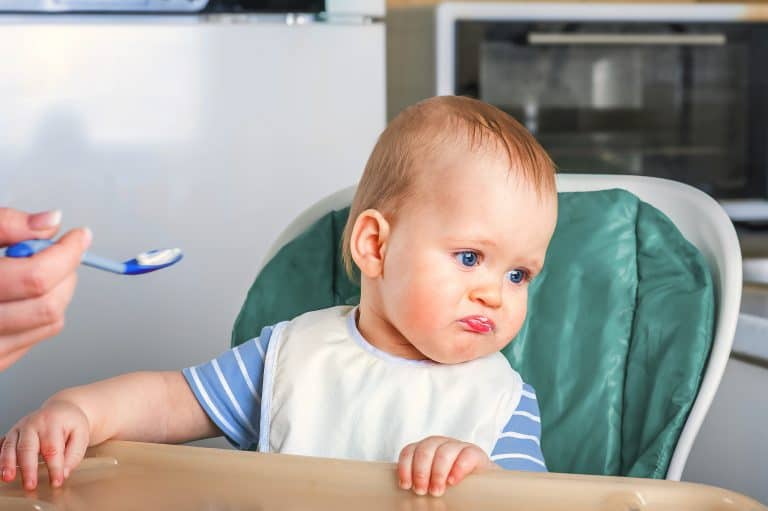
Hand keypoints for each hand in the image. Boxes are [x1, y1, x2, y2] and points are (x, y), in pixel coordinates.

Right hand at [0, 208, 90, 370]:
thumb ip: (3, 224)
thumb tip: (49, 222)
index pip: (34, 277)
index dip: (66, 253)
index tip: (78, 236)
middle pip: (47, 304)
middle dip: (65, 273)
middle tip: (58, 251)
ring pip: (49, 324)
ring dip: (58, 292)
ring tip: (37, 270)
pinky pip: (34, 338)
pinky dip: (41, 313)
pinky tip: (21, 295)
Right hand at [0, 400, 90, 489]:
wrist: (61, 409)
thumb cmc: (71, 424)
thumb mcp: (81, 435)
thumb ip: (74, 455)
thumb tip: (64, 473)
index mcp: (52, 422)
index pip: (52, 448)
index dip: (54, 467)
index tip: (57, 482)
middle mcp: (32, 423)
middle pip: (27, 447)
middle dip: (28, 468)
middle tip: (30, 485)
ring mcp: (19, 428)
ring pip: (10, 446)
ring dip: (7, 463)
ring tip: (8, 478)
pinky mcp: (11, 434)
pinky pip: (2, 445)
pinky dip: (0, 457)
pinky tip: (1, 469)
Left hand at [397, 436, 496, 496]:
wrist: (480, 486)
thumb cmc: (451, 487)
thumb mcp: (432, 483)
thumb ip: (421, 485)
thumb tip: (408, 497)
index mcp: (425, 450)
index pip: (410, 451)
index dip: (405, 467)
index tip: (406, 485)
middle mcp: (440, 445)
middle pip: (424, 450)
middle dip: (420, 472)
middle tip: (421, 491)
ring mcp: (457, 447)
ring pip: (443, 451)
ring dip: (437, 472)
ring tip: (436, 491)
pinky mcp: (475, 453)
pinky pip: (466, 454)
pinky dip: (458, 468)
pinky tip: (453, 481)